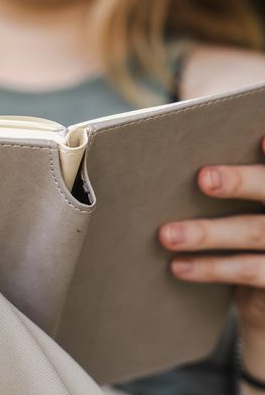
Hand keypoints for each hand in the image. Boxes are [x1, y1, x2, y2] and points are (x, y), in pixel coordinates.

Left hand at [159, 137, 264, 377]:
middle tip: (203, 178)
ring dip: (206, 232)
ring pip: (253, 231)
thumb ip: (226, 175)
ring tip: (166, 234)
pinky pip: (249, 270)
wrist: (262, 282)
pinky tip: (178, 266)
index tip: (262, 138)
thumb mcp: (241, 194)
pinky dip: (210, 267)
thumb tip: (176, 143)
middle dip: (239, 181)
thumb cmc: (241, 218)